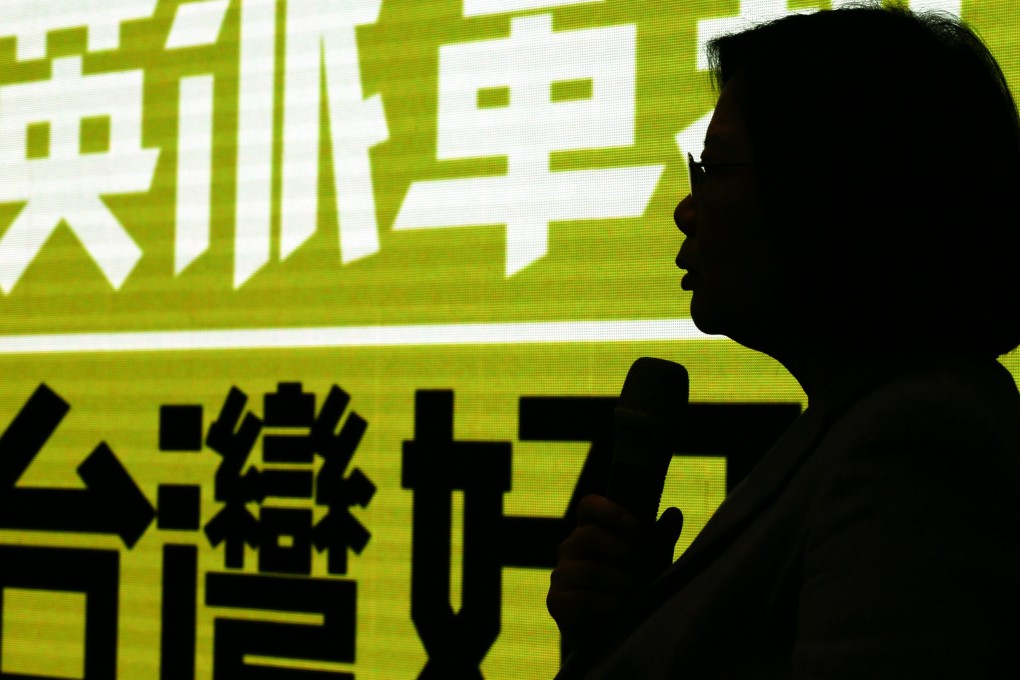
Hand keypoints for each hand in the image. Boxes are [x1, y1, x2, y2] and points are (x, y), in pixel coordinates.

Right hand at [547, 494, 683, 659]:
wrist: (616, 634)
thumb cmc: (633, 590)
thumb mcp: (652, 563)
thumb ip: (660, 540)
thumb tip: (674, 513)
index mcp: (591, 530)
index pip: (588, 506)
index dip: (609, 511)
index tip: (635, 526)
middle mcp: (571, 548)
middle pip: (586, 535)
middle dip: (617, 548)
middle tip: (636, 562)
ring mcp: (561, 575)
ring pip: (584, 569)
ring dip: (612, 578)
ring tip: (630, 587)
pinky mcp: (556, 602)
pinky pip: (576, 598)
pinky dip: (601, 602)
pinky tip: (617, 605)